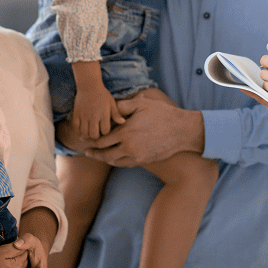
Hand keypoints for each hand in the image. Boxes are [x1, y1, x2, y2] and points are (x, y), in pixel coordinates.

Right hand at [71, 82, 124, 140]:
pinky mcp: (76, 113)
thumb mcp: (111, 103)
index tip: (105, 129)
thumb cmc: (102, 94)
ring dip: (87, 135)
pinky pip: (75, 127)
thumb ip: (116, 114)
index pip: (105, 131)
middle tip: (97, 133)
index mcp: (104, 114)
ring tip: (89, 132)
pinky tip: (82, 129)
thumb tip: (123, 122)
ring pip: (84, 133)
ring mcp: (84, 115)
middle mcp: (93, 116)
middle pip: (94, 135)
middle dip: (96, 137)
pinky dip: (78, 130)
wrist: (89, 84)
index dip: (105, 132)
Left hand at [85, 92, 202, 167]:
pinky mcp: (144, 161)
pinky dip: (118, 161)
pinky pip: (126, 164)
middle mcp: (129, 147)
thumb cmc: (162, 114)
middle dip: (95, 154)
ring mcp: (137, 156)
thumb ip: (123, 106)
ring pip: (115, 161)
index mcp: (126, 132)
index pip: (103, 140)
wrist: (181, 130)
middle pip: (105, 155)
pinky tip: (115, 157)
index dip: (93, 141)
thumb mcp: (141, 103)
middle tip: (87, 152)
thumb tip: (110, 107)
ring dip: (106, 159)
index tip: (86, 140)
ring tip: (99, 156)